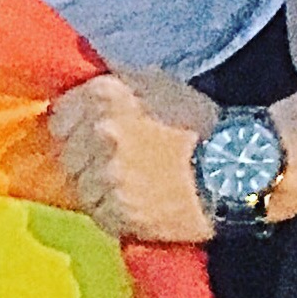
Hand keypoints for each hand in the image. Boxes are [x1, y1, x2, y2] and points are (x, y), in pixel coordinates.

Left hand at [47, 67, 219, 244]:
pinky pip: (97, 214)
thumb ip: (116, 82)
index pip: (59, 116)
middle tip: (112, 162)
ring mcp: (107, 174)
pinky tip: (135, 203)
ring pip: (79, 187)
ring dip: (97, 187)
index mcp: (106, 96)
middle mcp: (100, 132)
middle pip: (66, 153)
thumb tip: (83, 87)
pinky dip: (111, 212)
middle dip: (84, 157)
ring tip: (127, 185)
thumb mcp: (157, 82)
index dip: (74, 127)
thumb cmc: (199, 122)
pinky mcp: (120, 212)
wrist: (237, 168)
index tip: (87, 135)